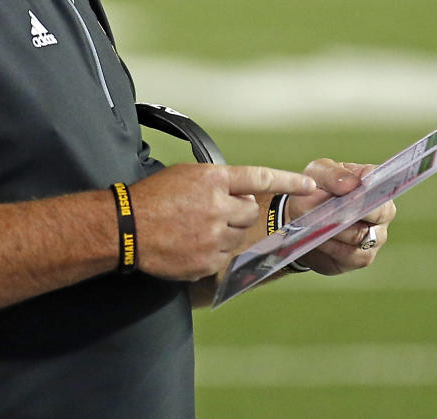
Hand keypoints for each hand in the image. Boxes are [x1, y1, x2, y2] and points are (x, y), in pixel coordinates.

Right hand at [130, 164, 315, 281]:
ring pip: (238, 236)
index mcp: (212, 179)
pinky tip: (190, 244)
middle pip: (249, 212)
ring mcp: (214, 237)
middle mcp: (218, 206)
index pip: (259, 177)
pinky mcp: (208, 261)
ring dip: (225, 232)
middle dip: (238, 211)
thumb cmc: (153, 197)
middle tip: (214, 211)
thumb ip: (216, 182)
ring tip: (196, 228)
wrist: (127, 227)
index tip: (309, 184)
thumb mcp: (185, 175)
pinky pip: (224, 256)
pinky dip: (212, 251)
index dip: (288, 180)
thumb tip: (240, 193)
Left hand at [284, 159, 395, 275]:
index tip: (351, 193)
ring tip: (315, 222)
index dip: (368, 190)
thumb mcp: (317, 173)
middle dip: (353, 210)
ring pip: (361, 235)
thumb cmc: (315, 188)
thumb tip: (350, 184)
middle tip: (330, 209)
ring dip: (336, 229)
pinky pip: (350, 254)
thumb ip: (332, 174)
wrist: (301, 219)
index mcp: (375, 184)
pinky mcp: (361, 257)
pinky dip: (330, 246)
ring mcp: (375, 237)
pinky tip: (317, 238)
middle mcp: (382, 211)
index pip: (383, 184)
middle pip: (379, 213)